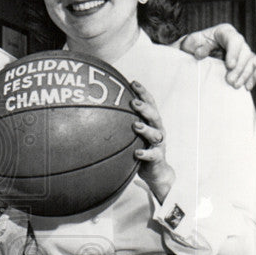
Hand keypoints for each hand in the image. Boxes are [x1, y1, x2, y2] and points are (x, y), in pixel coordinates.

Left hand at [130, 82, 174, 202]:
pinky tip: (137, 153)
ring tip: (135, 126)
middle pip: (154, 115)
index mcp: (151, 122)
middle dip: (145, 108)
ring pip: (156, 134)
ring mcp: (159, 144)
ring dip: (146, 129)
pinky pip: (153, 155)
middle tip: (133, 103)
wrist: (155, 172)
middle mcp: (158, 130)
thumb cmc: (139, 148)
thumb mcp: (131, 134)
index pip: (149, 103)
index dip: (143, 92)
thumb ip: (121, 123)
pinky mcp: (158, 158)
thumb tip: (96, 113)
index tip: (133, 82)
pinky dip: (145, 154)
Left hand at [179, 22, 255, 90]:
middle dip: (239, 68)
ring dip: (246, 74)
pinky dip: (253, 77)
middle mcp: (236, 41)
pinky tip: (247, 87)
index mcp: (224, 32)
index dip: (234, 52)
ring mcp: (241, 52)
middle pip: (245, 52)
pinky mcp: (244, 63)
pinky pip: (254, 69)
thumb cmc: (194, 46)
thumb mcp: (191, 43)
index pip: (234, 39)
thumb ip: (195, 45)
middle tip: (230, 81)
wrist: (195, 53)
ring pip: (251, 61)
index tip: (229, 66)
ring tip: (235, 86)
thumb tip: (200, 54)